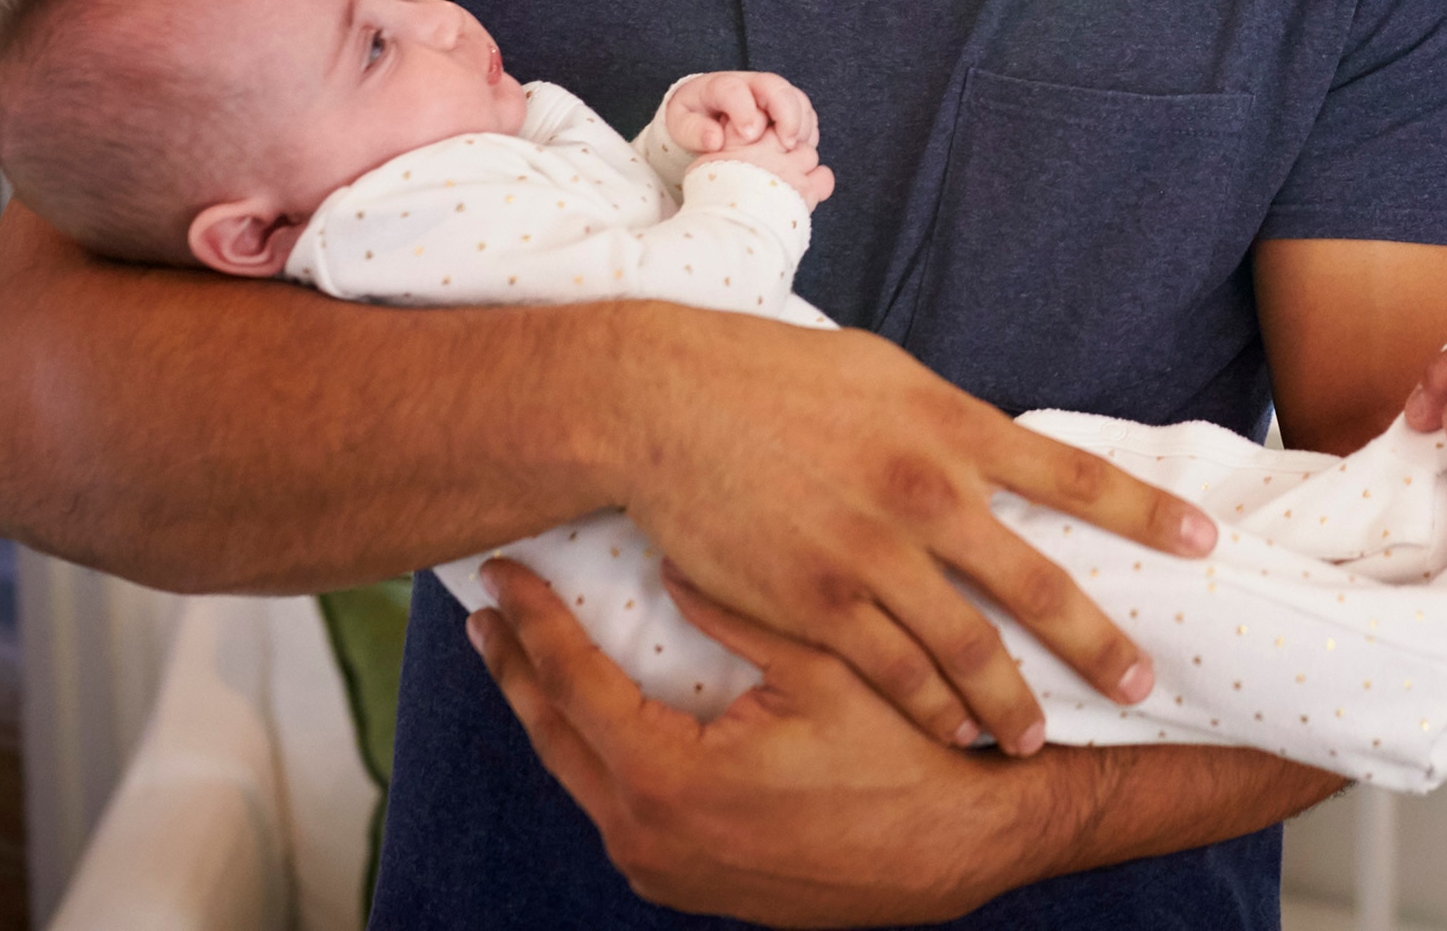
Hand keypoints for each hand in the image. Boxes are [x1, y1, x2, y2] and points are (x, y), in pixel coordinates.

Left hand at [470, 559, 1067, 923]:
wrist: (954, 849)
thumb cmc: (901, 756)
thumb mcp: (822, 666)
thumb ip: (735, 613)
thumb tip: (665, 562)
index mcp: (670, 780)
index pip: (574, 686)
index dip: (536, 622)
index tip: (503, 577)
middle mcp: (649, 837)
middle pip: (555, 737)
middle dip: (519, 669)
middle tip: (492, 613)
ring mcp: (664, 870)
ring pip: (583, 779)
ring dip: (558, 715)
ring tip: (535, 658)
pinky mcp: (688, 883)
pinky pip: (621, 811)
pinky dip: (602, 756)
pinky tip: (603, 719)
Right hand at [607, 304, 1217, 755]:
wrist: (666, 401)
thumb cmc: (774, 375)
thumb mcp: (884, 373)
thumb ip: (947, 422)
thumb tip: (994, 451)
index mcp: (953, 426)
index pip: (1074, 475)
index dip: (1145, 513)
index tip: (1202, 542)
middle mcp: (927, 493)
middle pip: (1038, 583)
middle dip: (1099, 643)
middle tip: (1144, 685)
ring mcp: (872, 555)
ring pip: (967, 648)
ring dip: (1010, 701)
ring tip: (1035, 738)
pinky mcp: (815, 602)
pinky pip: (891, 672)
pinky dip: (929, 708)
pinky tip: (951, 730)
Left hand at [667, 70, 819, 158]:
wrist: (705, 110)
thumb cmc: (693, 117)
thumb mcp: (680, 123)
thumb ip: (693, 130)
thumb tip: (715, 140)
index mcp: (720, 86)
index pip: (735, 90)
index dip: (744, 111)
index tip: (749, 136)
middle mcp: (751, 84)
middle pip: (776, 87)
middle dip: (786, 114)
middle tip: (786, 144)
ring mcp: (772, 93)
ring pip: (796, 98)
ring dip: (801, 124)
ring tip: (794, 149)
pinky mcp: (787, 106)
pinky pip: (806, 113)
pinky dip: (807, 131)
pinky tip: (799, 150)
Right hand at [705, 129, 833, 208]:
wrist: (724, 234)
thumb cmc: (709, 203)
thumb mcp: (703, 169)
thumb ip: (722, 149)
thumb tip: (725, 141)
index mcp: (740, 141)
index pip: (762, 119)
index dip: (764, 131)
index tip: (759, 143)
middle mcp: (768, 151)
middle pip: (787, 135)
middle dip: (785, 148)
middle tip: (774, 168)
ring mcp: (789, 170)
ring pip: (808, 155)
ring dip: (801, 166)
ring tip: (787, 184)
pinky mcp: (805, 191)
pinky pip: (824, 177)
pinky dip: (818, 183)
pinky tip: (804, 193)